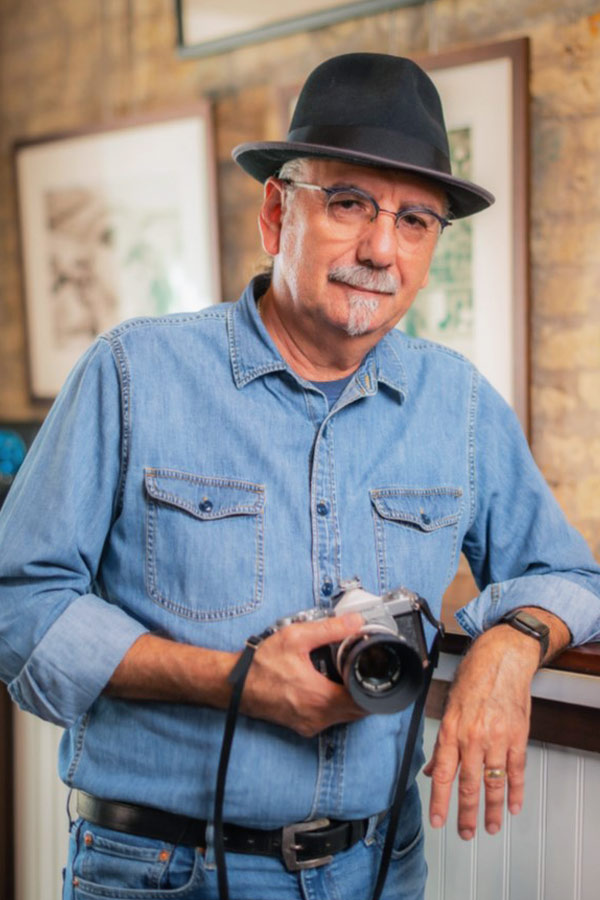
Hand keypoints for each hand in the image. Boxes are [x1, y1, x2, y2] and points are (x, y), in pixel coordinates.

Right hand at [241, 613, 366, 736]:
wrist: (234, 685)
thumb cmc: (260, 664)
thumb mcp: (296, 638)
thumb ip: (330, 629)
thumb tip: (356, 622)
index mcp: (320, 698)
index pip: (363, 702)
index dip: (372, 688)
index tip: (372, 671)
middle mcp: (317, 717)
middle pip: (357, 712)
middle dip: (363, 692)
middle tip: (360, 670)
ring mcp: (310, 725)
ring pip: (344, 717)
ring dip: (350, 700)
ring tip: (345, 677)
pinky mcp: (302, 727)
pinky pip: (329, 720)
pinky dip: (335, 706)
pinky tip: (327, 687)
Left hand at [423, 625, 538, 838]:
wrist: (502, 659)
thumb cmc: (473, 678)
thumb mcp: (449, 707)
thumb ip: (441, 742)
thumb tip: (432, 769)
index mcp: (451, 729)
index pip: (443, 774)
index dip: (440, 801)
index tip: (438, 820)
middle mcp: (473, 737)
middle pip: (468, 784)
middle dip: (465, 813)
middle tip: (464, 833)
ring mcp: (497, 738)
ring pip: (493, 782)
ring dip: (492, 809)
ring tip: (490, 826)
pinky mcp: (517, 737)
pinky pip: (516, 770)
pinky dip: (515, 791)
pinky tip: (513, 805)